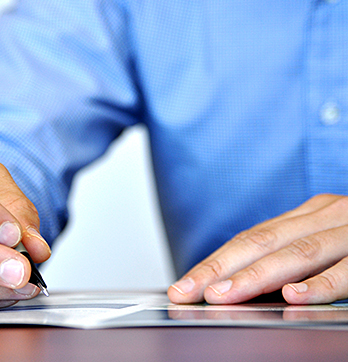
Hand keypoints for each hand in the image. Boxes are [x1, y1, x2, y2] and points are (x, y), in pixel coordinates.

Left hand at [167, 194, 347, 304]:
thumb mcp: (326, 238)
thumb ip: (291, 253)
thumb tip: (240, 284)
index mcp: (308, 215)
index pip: (250, 238)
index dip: (214, 262)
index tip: (183, 286)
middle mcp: (326, 215)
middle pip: (262, 242)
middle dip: (221, 269)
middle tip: (189, 292)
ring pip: (298, 251)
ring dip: (258, 275)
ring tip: (225, 294)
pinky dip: (322, 283)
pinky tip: (295, 296)